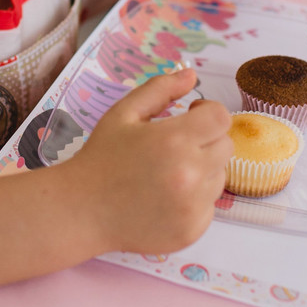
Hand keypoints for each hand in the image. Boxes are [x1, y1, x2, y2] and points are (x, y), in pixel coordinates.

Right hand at [73, 69, 231, 254]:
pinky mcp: (192, 231)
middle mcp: (191, 174)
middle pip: (225, 146)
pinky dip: (194, 200)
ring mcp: (193, 206)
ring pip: (219, 176)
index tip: (190, 117)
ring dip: (202, 171)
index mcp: (175, 140)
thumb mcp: (124, 113)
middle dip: (205, 140)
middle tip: (175, 147)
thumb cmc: (102, 158)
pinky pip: (210, 206)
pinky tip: (165, 198)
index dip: (207, 113)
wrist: (82, 210)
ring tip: (167, 174)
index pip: (220, 117)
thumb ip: (160, 89)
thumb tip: (191, 75)